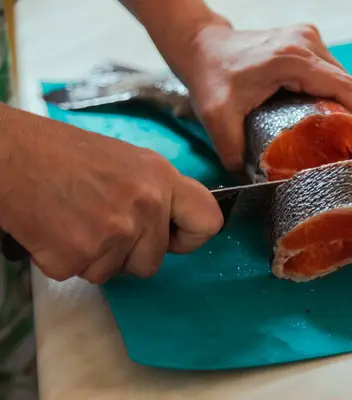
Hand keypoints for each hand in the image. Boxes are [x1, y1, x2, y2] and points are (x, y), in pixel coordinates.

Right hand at [0, 107, 222, 283]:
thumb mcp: (127, 161)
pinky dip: (67, 260)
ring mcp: (114, 233)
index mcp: (161, 179)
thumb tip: (170, 224)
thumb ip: (156, 192)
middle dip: (129, 253)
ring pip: (117, 272)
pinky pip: (82, 274)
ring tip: (75, 220)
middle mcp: (146, 206)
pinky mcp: (79, 256)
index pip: (208, 222)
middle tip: (101, 222)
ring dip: (96, 257)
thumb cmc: (62, 154)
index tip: (174, 238)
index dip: (191, 237)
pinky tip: (55, 229)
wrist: (9, 155)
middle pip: (154, 261)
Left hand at [185, 23, 351, 171]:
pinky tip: (334, 119)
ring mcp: (308, 37)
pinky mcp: (306, 41)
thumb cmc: (210, 78)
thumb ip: (236, 155)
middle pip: (349, 84)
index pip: (345, 88)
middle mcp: (306, 42)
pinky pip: (331, 72)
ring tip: (349, 139)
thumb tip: (257, 188)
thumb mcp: (217, 120)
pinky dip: (337, 95)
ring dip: (350, 107)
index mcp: (291, 59)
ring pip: (343, 77)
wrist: (202, 47)